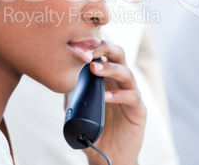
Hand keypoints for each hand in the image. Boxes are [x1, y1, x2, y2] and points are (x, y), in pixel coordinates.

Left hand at [83, 41, 145, 164]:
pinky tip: (106, 97)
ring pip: (126, 73)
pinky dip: (119, 95)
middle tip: (90, 51)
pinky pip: (132, 97)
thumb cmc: (93, 128)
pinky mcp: (138, 110)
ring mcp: (130, 93)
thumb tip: (60, 77)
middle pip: (118, 54)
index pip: (103, 53)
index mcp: (106, 76)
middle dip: (105, 48)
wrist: (107, 154)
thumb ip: (72, 91)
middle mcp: (119, 81)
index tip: (79, 43)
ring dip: (110, 69)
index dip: (94, 45)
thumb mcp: (78, 107)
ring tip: (95, 69)